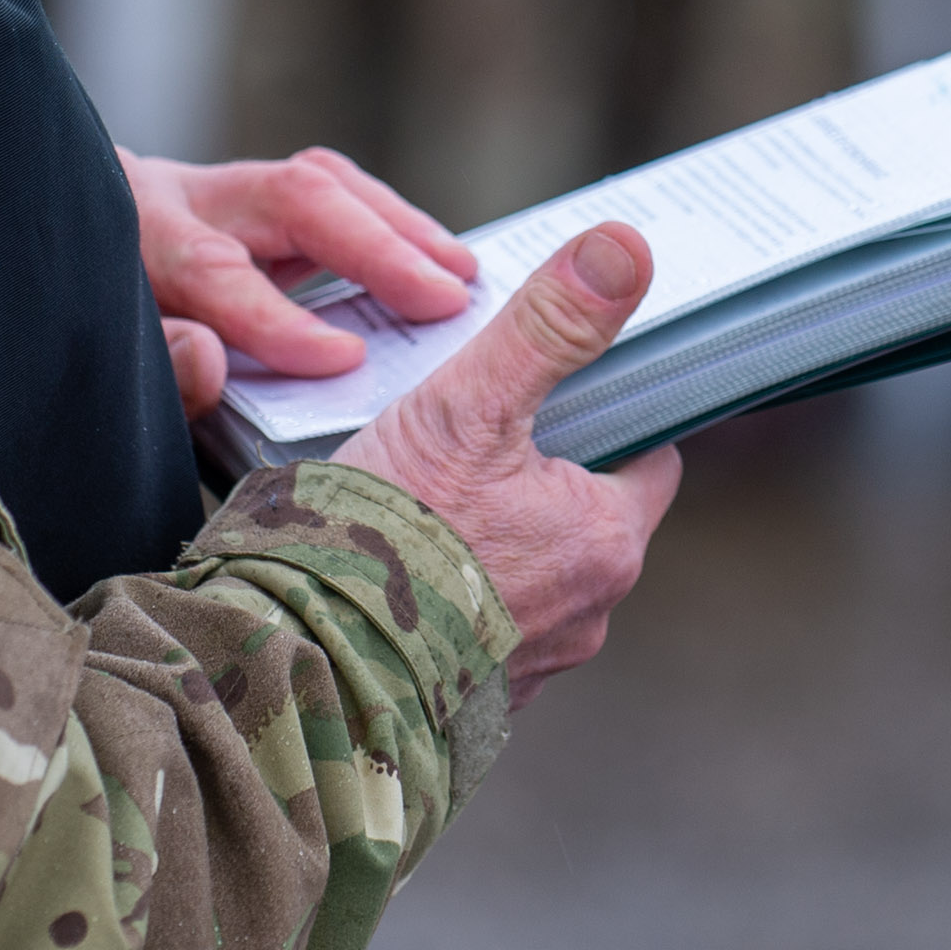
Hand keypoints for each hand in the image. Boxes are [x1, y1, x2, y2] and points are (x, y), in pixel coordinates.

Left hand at [122, 146, 480, 417]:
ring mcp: (219, 190)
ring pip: (316, 181)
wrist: (54, 263)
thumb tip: (211, 362)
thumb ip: (158, 372)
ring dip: (399, 227)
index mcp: (135, 247)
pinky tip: (433, 262)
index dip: (280, 320)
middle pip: (289, 198)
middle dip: (375, 247)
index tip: (344, 359)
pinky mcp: (254, 197)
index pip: (214, 274)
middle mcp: (180, 200)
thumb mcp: (102, 373)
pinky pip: (330, 192)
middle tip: (445, 297)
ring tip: (459, 275)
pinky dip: (388, 224)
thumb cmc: (90, 336)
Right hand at [337, 222, 682, 704]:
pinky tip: (396, 565)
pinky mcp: (470, 702)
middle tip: (468, 441)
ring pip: (530, 572)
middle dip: (537, 477)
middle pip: (583, 514)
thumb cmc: (388, 537)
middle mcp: (587, 614)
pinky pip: (478, 628)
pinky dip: (451, 596)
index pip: (646, 457)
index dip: (605, 415)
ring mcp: (530, 666)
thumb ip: (549, 324)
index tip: (552, 393)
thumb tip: (626, 247)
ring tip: (422, 499)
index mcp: (607, 541)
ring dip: (491, 540)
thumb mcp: (471, 405)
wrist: (303, 669)